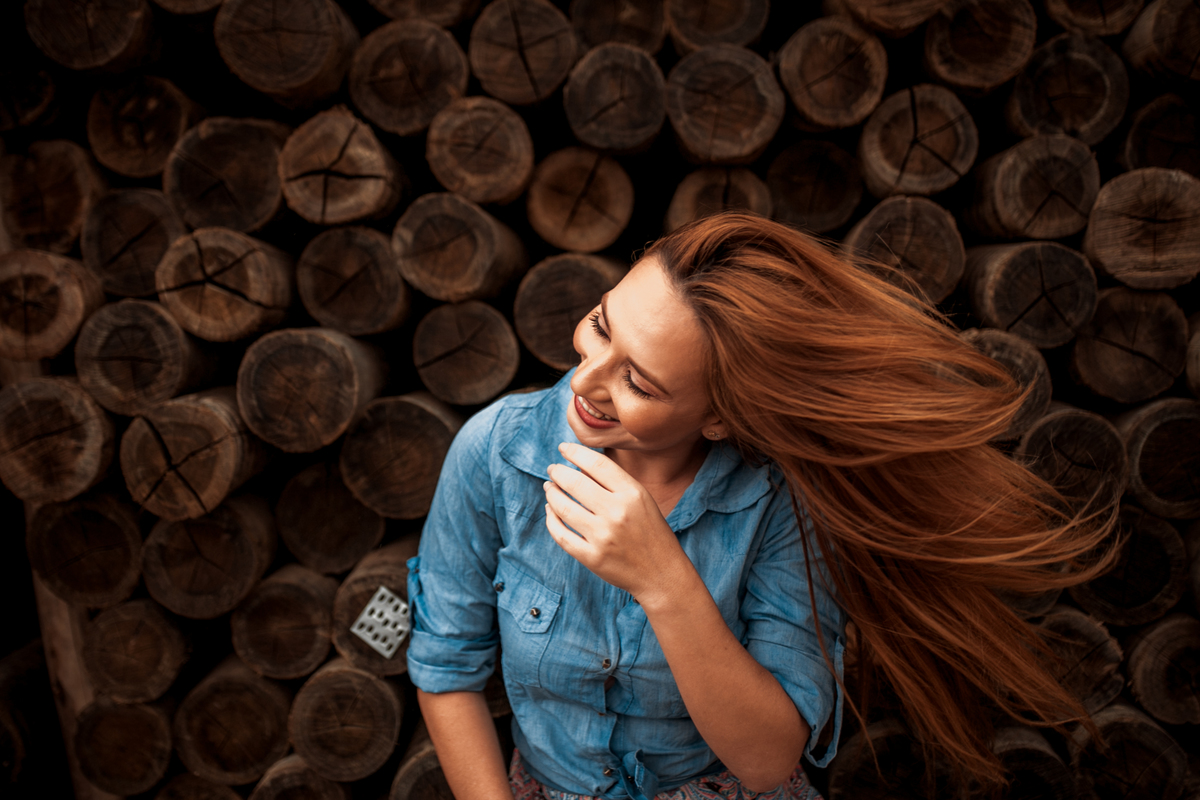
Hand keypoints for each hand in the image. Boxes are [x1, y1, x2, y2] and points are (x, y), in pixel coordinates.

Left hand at [544, 442, 691, 603]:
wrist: (662, 574)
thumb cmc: (652, 532)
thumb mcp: (643, 499)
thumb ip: (615, 482)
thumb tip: (579, 463)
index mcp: (633, 494)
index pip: (596, 464)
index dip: (575, 452)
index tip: (563, 448)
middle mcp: (617, 512)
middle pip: (574, 482)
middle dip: (558, 472)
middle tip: (552, 469)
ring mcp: (603, 536)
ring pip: (563, 507)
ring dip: (551, 494)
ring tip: (549, 487)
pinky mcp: (592, 557)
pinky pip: (561, 535)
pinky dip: (551, 519)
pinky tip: (551, 511)